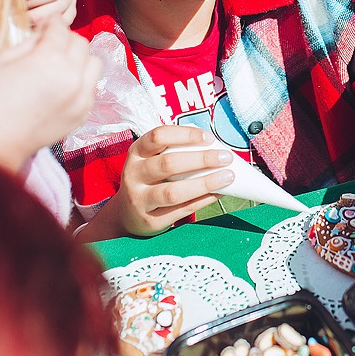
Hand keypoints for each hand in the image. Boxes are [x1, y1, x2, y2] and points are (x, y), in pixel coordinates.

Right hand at [0, 20, 99, 170]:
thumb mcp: (3, 60)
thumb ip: (30, 42)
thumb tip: (46, 33)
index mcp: (50, 59)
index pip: (61, 28)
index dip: (52, 23)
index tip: (47, 24)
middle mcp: (73, 76)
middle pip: (81, 43)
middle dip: (66, 39)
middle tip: (51, 44)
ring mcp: (82, 97)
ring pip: (94, 64)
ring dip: (80, 59)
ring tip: (61, 65)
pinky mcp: (83, 113)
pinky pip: (91, 87)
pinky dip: (81, 81)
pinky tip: (62, 85)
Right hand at [105, 126, 233, 236]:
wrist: (127, 215)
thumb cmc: (149, 181)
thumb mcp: (151, 161)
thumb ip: (175, 152)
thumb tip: (215, 146)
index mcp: (136, 153)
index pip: (158, 136)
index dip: (185, 135)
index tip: (209, 138)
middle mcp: (134, 175)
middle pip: (168, 164)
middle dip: (201, 159)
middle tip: (225, 157)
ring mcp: (140, 199)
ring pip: (174, 191)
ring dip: (204, 183)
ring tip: (227, 177)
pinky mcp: (150, 220)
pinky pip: (181, 209)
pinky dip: (204, 200)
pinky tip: (219, 193)